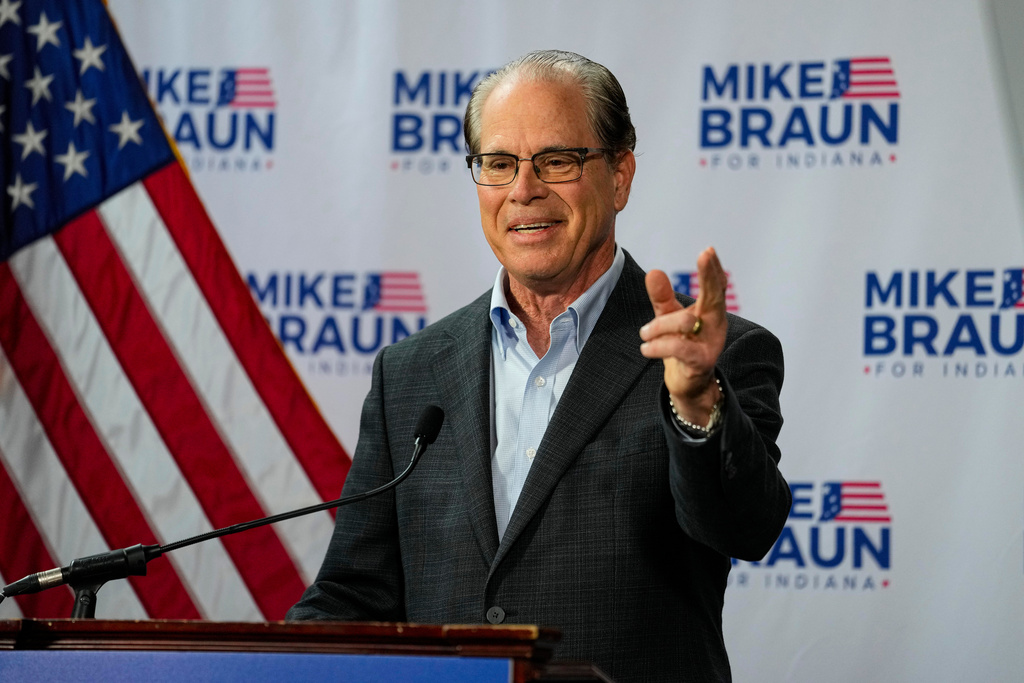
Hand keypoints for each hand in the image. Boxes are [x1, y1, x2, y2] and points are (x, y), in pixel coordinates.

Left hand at [640, 247, 727, 423]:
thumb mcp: (668, 318)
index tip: (708, 250)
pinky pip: (679, 347)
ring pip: (685, 321)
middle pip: (714, 296)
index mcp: (709, 311)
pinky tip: (645, 348)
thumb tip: (654, 272)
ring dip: (658, 325)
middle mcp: (715, 324)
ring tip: (644, 334)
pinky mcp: (700, 361)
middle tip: (705, 254)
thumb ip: (662, 297)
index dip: (712, 268)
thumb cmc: (681, 345)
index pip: (715, 286)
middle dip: (709, 275)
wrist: (688, 383)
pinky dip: (657, 345)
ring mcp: (711, 343)